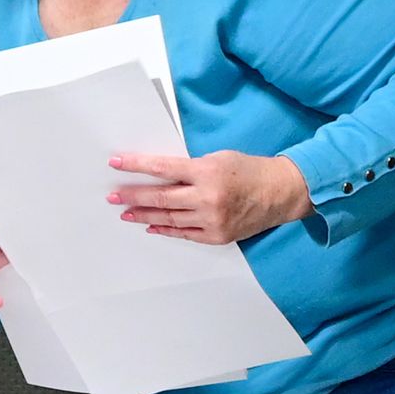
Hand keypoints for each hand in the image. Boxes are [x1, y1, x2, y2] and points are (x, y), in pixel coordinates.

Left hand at [107, 147, 313, 245]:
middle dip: (132, 195)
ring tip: (125, 212)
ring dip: (144, 214)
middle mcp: (207, 197)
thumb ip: (191, 168)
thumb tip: (159, 175)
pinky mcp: (217, 235)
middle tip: (112, 196)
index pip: (162, 167)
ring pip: (168, 218)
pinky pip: (184, 233)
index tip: (115, 163)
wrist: (281, 193)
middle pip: (160, 197)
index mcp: (207, 172)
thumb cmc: (250, 170)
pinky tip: (151, 225)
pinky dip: (165, 229)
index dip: (136, 165)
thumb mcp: (218, 158)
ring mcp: (212, 220)